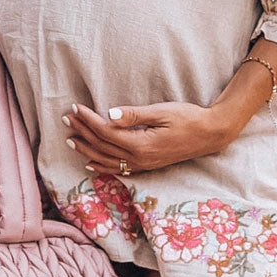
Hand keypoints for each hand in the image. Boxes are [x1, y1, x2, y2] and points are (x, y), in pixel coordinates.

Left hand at [63, 101, 230, 176]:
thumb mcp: (161, 112)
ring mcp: (143, 165)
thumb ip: (134, 115)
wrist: (210, 134)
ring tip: (70, 139)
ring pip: (106, 159)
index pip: (105, 132)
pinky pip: (118, 169)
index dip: (88, 120)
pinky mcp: (147, 165)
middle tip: (66, 118)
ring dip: (86, 148)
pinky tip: (90, 162)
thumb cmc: (188, 118)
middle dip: (82, 132)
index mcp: (140, 144)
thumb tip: (109, 115)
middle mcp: (139, 158)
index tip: (75, 107)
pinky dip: (101, 165)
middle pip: (102, 146)